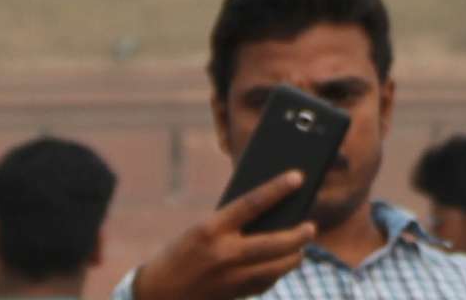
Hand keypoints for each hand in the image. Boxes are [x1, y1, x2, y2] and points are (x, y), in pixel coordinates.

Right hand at [129, 173, 316, 299]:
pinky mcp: (232, 296)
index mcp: (210, 229)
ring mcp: (229, 278)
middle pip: (275, 243)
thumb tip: (271, 214)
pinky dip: (276, 273)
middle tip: (311, 227)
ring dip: (293, 257)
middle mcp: (222, 254)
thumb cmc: (179, 255)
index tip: (297, 177)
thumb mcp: (200, 231)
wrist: (154, 296)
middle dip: (299, 235)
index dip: (277, 188)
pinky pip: (265, 283)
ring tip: (300, 248)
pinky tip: (281, 265)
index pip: (251, 203)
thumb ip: (232, 224)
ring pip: (276, 268)